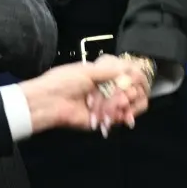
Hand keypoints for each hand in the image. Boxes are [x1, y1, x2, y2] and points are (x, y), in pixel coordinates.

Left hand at [20, 54, 150, 134]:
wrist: (49, 102)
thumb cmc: (63, 82)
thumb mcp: (87, 70)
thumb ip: (110, 70)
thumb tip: (131, 69)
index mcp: (101, 73)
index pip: (127, 72)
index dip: (133, 75)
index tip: (137, 76)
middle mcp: (106, 88)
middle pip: (131, 87)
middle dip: (130, 90)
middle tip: (124, 92)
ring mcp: (107, 103)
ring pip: (131, 102)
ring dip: (127, 102)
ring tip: (119, 103)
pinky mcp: (105, 118)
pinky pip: (123, 116)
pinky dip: (124, 114)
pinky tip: (121, 113)